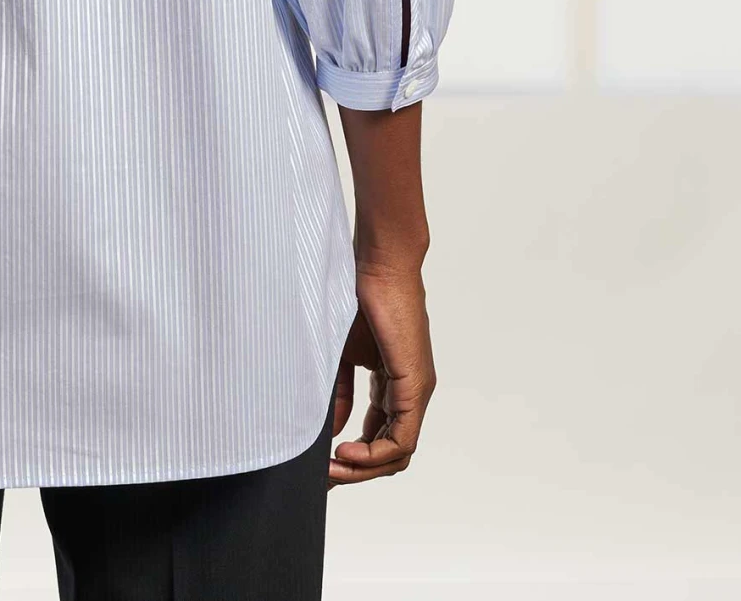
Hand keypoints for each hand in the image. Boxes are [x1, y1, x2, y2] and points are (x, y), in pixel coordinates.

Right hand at [327, 262, 435, 487]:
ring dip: (365, 468)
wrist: (378, 263)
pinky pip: (402, 437)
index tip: (323, 462)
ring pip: (398, 452)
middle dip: (357, 471)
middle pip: (391, 453)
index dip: (353, 457)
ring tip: (333, 469)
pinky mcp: (415, 385)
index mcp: (393, 384)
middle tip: (325, 477)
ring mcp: (417, 391)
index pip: (380, 435)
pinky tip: (346, 450)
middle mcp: (410, 393)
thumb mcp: (342, 353)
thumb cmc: (359, 295)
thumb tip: (335, 430)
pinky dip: (374, 452)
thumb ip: (340, 392)